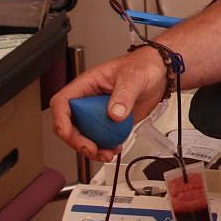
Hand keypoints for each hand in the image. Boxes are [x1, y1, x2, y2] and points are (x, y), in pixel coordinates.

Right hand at [49, 46, 167, 162]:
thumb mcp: (133, 77)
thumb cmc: (142, 66)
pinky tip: (115, 148)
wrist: (159, 74)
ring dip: (91, 149)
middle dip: (77, 141)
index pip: (62, 102)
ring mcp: (99, 113)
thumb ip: (124, 95)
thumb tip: (114, 114)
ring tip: (106, 154)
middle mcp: (89, 100)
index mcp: (87, 85)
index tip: (68, 133)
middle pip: (70, 124)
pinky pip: (101, 139)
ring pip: (84, 136)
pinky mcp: (111, 123)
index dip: (61, 119)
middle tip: (92, 148)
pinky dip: (105, 148)